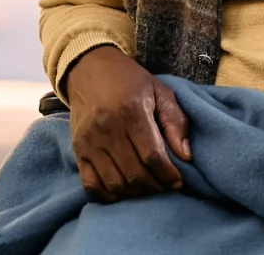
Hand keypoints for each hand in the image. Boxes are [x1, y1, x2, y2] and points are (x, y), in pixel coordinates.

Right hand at [61, 45, 191, 202]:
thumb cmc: (130, 80)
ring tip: (148, 188)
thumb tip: (186, 156)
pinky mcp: (77, 151)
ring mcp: (89, 142)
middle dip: (155, 187)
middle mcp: (107, 129)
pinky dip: (109, 195)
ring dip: (135, 193)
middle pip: (134, 173)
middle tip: (166, 186)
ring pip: (115, 183)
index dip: (168, 174)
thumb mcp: (160, 91)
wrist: (88, 69)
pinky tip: (124, 191)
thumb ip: (176, 121)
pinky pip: (91, 185)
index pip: (152, 155)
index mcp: (132, 112)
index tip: (178, 181)